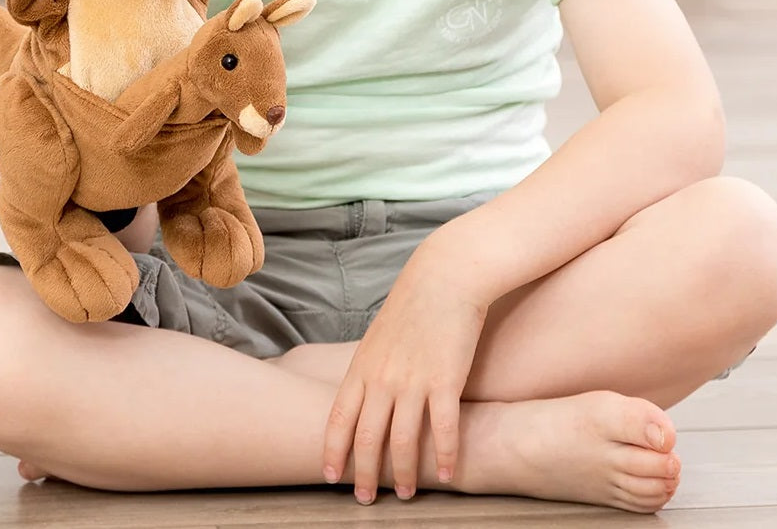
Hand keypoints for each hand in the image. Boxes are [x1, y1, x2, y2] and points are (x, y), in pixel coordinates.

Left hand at [322, 244, 487, 502]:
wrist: (445, 277)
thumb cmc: (413, 305)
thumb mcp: (379, 336)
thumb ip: (370, 368)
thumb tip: (364, 395)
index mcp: (362, 366)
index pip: (338, 418)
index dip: (332, 451)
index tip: (330, 476)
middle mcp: (383, 378)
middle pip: (367, 438)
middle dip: (364, 474)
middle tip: (365, 500)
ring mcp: (413, 381)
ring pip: (403, 442)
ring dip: (403, 473)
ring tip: (406, 493)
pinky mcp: (445, 381)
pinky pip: (442, 430)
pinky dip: (443, 457)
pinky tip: (446, 475)